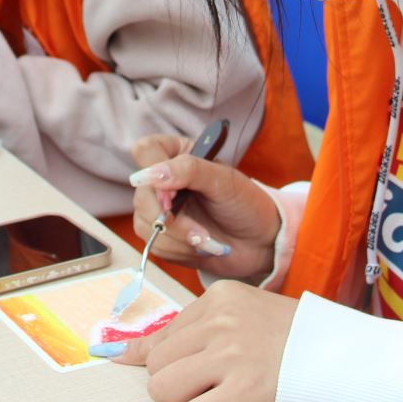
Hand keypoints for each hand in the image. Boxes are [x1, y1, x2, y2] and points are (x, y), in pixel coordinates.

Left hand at [107, 280, 297, 401]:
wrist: (345, 356)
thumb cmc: (294, 338)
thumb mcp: (244, 315)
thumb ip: (194, 329)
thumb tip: (127, 352)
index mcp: (220, 297)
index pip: (163, 334)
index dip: (157, 359)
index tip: (127, 363)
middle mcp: (222, 322)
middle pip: (157, 363)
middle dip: (175, 380)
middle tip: (207, 384)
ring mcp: (232, 355)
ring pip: (163, 389)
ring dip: (185, 401)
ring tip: (216, 395)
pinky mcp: (244, 390)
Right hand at [127, 134, 280, 281]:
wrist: (260, 242)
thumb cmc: (246, 204)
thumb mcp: (223, 180)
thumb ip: (189, 170)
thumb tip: (152, 174)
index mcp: (178, 155)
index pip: (146, 151)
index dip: (153, 173)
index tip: (172, 195)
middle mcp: (165, 181)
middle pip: (142, 194)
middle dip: (172, 219)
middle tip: (200, 231)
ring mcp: (160, 209)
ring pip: (144, 224)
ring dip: (179, 239)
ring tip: (208, 241)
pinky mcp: (162, 236)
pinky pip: (154, 245)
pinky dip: (179, 250)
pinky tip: (202, 248)